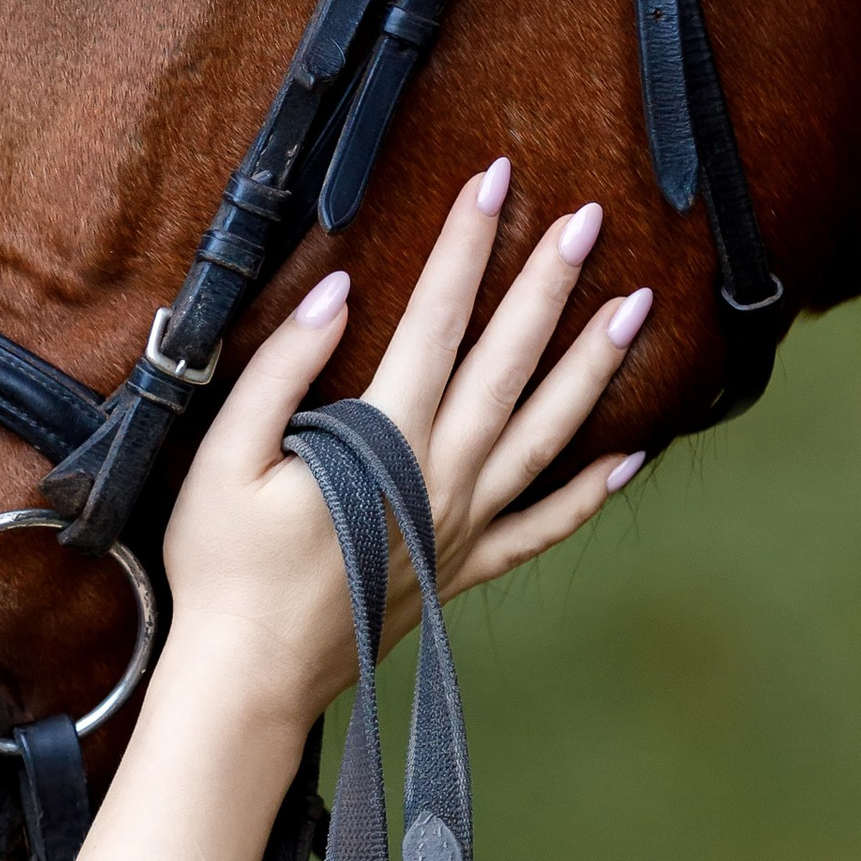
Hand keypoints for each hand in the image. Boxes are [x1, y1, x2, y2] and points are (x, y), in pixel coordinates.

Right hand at [158, 159, 646, 723]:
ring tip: (637, 309)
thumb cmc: (224, 568)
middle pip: (509, 362)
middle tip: (592, 220)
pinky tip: (631, 457)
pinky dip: (591, 494)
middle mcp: (441, 476)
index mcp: (382, 439)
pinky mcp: (465, 570)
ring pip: (546, 434)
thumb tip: (337, 295)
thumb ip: (281, 372)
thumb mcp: (226, 457)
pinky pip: (544, 529)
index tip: (494, 182)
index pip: (435, 318)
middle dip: (549, 284)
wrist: (250, 678)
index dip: (466, 245)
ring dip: (594, 368)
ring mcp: (463, 526)